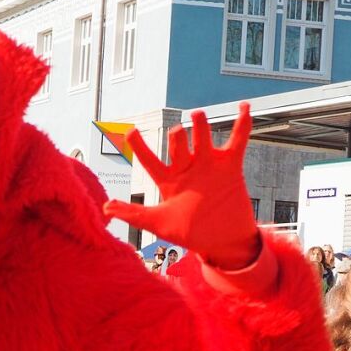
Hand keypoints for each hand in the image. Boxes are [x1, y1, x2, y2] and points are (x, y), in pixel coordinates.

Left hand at [104, 103, 260, 270]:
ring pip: (203, 139)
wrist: (223, 242)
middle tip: (177, 132)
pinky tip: (243, 108)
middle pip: (179, 147)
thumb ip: (134, 214)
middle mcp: (186, 169)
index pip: (149, 160)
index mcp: (168, 181)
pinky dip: (241, 125)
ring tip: (198, 114)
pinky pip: (236, 142)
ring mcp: (208, 166)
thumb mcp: (159, 224)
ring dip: (201, 126)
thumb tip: (106, 208)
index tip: (130, 131)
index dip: (139, 146)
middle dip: (178, 139)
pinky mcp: (230, 167)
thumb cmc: (190, 233)